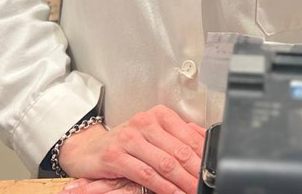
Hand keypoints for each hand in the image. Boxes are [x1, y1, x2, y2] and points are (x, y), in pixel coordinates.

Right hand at [59, 105, 205, 193]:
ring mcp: (130, 138)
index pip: (188, 135)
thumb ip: (177, 137)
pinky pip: (146, 174)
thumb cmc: (125, 143)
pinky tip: (173, 193)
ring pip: (164, 163)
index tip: (212, 170)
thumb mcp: (153, 134)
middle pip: (179, 150)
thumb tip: (204, 143)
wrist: (89, 149)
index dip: (202, 155)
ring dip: (182, 182)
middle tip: (206, 184)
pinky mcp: (117, 156)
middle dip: (196, 171)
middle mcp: (144, 122)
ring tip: (193, 191)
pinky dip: (163, 187)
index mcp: (158, 115)